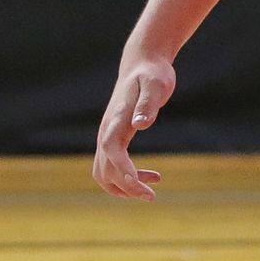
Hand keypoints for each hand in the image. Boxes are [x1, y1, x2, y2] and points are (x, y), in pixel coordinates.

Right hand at [92, 49, 178, 196]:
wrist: (142, 64)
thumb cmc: (152, 74)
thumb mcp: (156, 85)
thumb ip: (148, 104)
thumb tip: (140, 124)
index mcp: (116, 120)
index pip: (112, 151)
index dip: (123, 171)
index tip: (141, 186)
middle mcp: (107, 131)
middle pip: (105, 169)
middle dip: (126, 187)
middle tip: (151, 196)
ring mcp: (107, 136)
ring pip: (102, 173)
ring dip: (122, 188)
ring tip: (148, 193)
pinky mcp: (114, 138)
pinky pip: (112, 166)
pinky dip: (127, 178)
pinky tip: (154, 177)